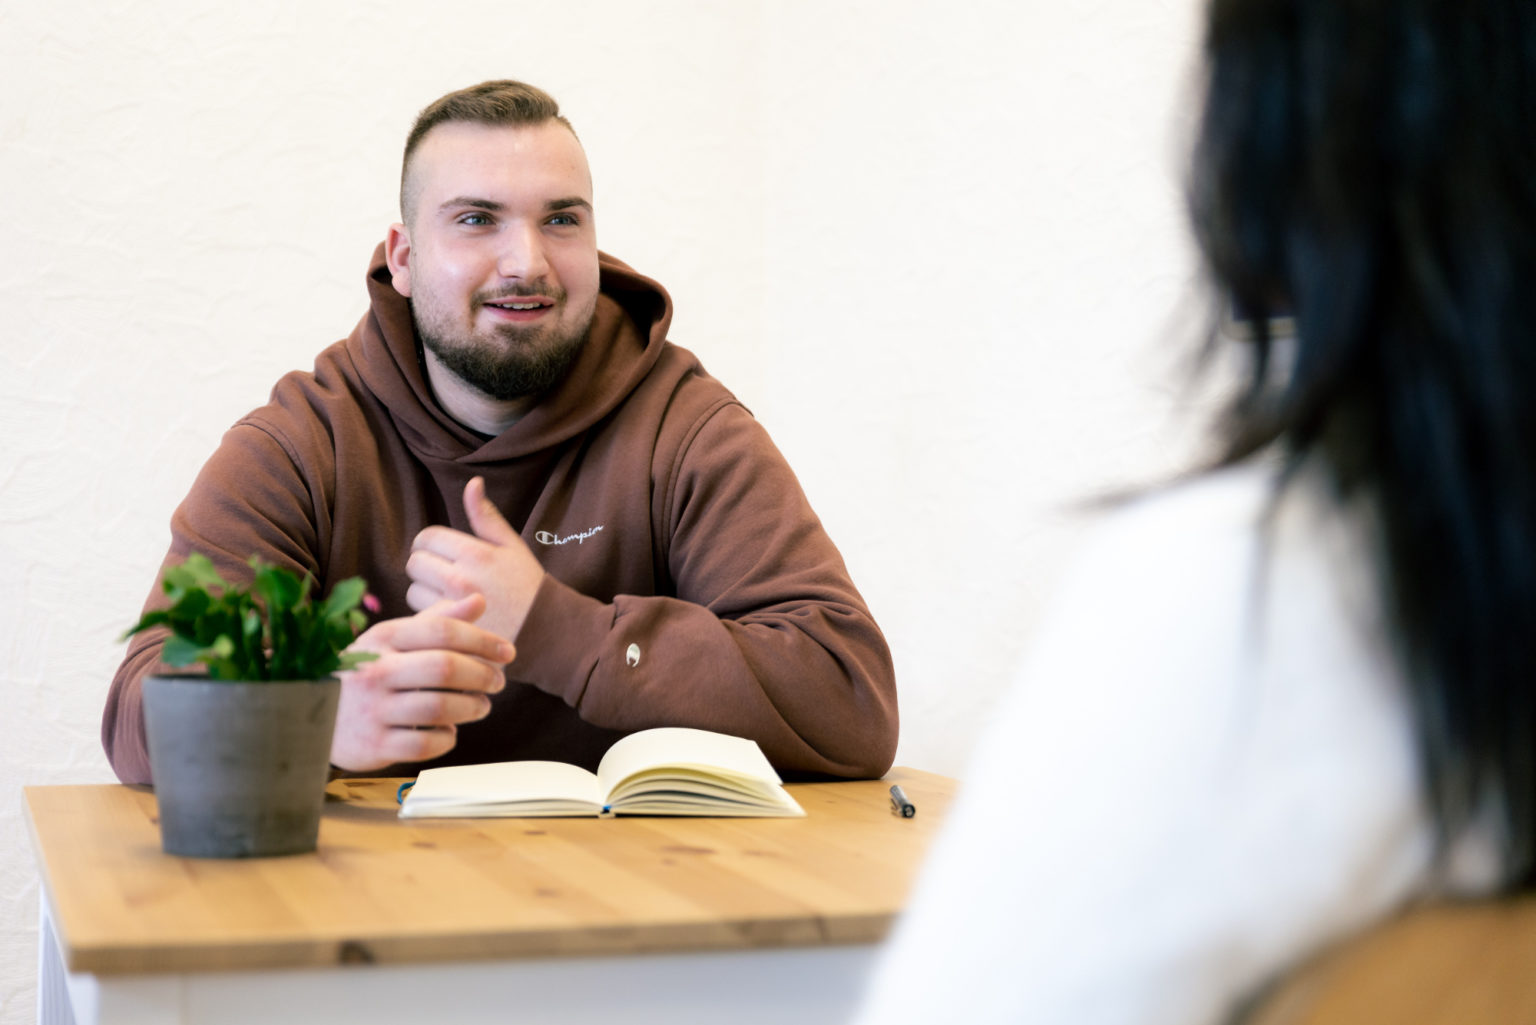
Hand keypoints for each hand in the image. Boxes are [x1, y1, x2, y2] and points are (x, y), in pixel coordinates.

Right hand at [329, 594, 514, 771]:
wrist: (306, 712)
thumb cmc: (363, 671)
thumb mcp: (391, 639)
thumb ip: (436, 620)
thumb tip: (479, 600)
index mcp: (382, 638)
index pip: (442, 630)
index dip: (483, 640)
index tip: (508, 652)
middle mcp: (375, 672)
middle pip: (444, 668)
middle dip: (482, 675)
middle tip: (497, 682)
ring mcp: (372, 711)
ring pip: (439, 708)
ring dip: (471, 708)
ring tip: (481, 706)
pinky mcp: (373, 746)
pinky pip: (425, 744)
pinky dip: (447, 738)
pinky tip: (450, 730)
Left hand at [405, 476, 545, 642]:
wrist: (545, 630)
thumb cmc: (527, 585)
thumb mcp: (512, 546)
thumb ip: (486, 516)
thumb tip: (472, 482)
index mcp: (475, 553)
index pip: (426, 537)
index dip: (431, 544)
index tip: (442, 554)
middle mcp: (460, 578)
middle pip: (415, 563)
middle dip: (426, 567)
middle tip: (444, 576)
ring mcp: (453, 607)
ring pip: (413, 591)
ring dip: (425, 593)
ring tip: (448, 598)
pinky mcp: (449, 630)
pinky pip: (420, 615)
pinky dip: (428, 615)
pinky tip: (447, 615)